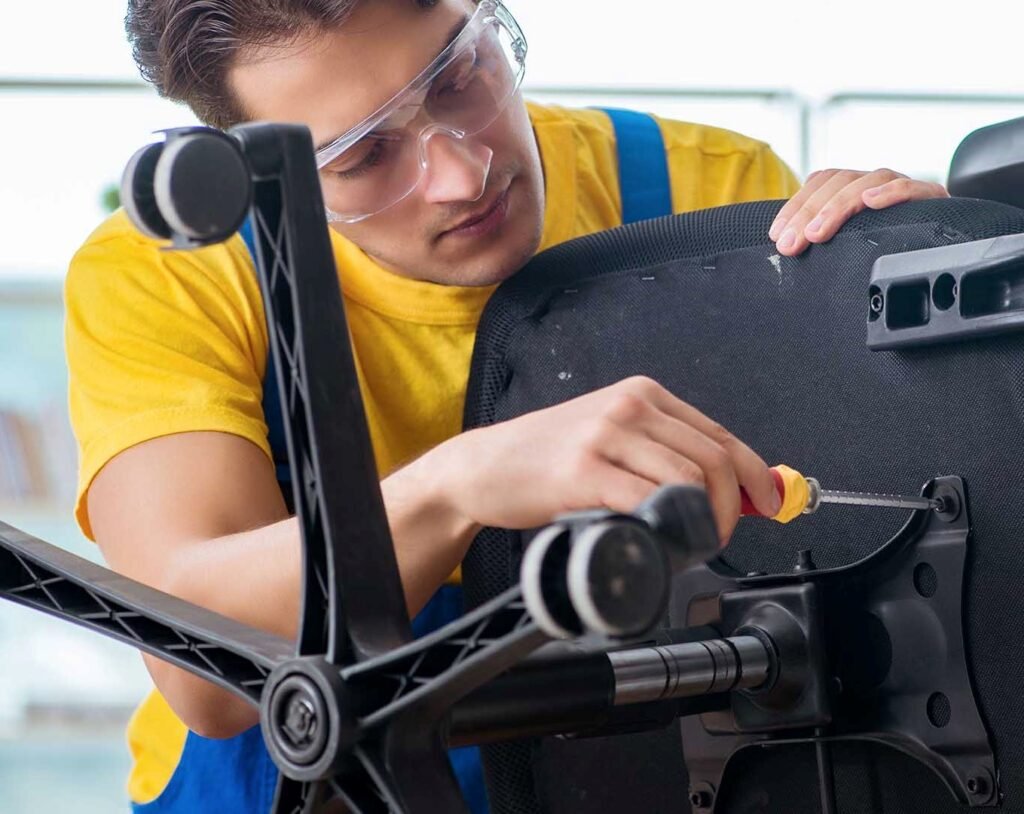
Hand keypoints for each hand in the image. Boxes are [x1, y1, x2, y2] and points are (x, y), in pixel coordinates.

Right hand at [433, 376, 780, 543]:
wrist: (482, 467)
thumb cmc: (545, 457)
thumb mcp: (609, 438)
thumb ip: (660, 454)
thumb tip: (724, 489)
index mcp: (641, 394)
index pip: (718, 434)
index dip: (753, 474)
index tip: (768, 502)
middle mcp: (627, 406)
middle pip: (711, 458)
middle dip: (731, 506)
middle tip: (721, 535)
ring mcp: (605, 435)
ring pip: (687, 479)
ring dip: (704, 521)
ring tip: (692, 541)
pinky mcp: (583, 471)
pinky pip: (647, 499)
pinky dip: (667, 526)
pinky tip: (662, 538)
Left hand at [769, 168, 948, 256]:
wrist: (943, 248)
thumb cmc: (885, 248)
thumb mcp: (846, 245)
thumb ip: (821, 239)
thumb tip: (784, 249)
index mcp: (853, 188)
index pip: (820, 182)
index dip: (795, 205)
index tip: (776, 234)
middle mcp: (875, 182)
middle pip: (838, 181)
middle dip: (808, 213)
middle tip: (791, 244)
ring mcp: (903, 186)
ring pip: (869, 180)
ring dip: (838, 207)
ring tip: (817, 233)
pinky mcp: (932, 199)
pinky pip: (913, 187)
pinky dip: (892, 192)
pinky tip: (873, 202)